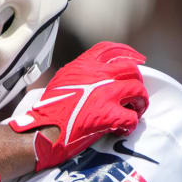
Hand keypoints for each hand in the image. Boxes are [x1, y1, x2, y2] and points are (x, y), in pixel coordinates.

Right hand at [10, 41, 148, 170]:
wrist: (41, 131)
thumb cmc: (47, 111)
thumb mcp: (61, 82)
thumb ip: (79, 76)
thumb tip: (91, 79)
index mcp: (84, 66)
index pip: (111, 50)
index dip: (129, 53)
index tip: (138, 60)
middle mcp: (97, 76)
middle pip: (130, 69)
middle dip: (137, 81)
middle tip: (135, 94)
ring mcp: (105, 95)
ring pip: (137, 91)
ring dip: (140, 102)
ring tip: (135, 111)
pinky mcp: (109, 115)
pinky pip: (131, 117)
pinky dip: (130, 124)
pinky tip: (123, 129)